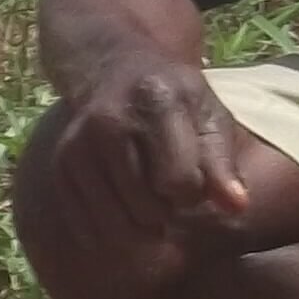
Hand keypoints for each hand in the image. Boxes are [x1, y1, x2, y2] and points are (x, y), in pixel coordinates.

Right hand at [51, 53, 252, 256]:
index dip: (194, 192)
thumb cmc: (171, 97)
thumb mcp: (207, 114)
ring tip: (148, 198)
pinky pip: (89, 229)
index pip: (179, 182)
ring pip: (118, 225)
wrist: (109, 67)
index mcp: (158, 102)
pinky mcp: (61, 166)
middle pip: (148, 209)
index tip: (193, 178)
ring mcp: (79, 144)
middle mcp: (110, 121)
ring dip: (141, 224)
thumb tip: (237, 207)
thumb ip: (223, 162)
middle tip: (167, 186)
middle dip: (167, 210)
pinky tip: (123, 207)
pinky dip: (111, 231)